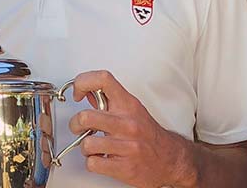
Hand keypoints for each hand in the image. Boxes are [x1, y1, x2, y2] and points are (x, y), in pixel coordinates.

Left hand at [68, 70, 196, 187]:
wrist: (170, 159)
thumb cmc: (149, 135)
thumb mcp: (133, 110)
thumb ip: (110, 101)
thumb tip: (88, 91)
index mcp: (129, 105)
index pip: (103, 80)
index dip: (83, 82)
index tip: (77, 93)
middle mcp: (127, 123)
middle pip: (86, 116)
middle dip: (75, 124)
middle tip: (79, 127)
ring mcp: (126, 145)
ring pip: (86, 144)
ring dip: (85, 148)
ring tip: (94, 147)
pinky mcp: (124, 167)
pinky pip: (93, 163)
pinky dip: (93, 163)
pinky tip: (101, 159)